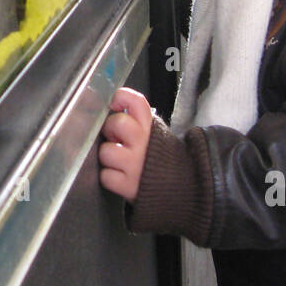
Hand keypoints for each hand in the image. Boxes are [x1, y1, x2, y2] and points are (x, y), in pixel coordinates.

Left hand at [98, 87, 152, 201]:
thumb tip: (114, 106)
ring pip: (105, 151)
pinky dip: (110, 177)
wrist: (180, 187)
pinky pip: (106, 176)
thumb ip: (137, 120)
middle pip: (116, 123)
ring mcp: (136, 165)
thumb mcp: (155, 134)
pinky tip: (120, 175)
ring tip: (119, 160)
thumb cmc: (159, 158)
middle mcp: (144, 144)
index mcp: (151, 128)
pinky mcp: (129, 185)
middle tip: (116, 138)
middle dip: (110, 130)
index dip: (121, 98)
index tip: (116, 104)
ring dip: (109, 157)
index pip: (135, 101)